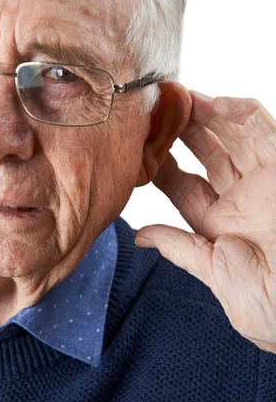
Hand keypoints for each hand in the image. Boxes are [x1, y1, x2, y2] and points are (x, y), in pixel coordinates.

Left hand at [135, 90, 275, 352]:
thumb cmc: (268, 303)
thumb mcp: (215, 273)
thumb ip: (179, 248)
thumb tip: (141, 238)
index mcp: (220, 226)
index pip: (183, 187)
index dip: (160, 165)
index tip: (138, 146)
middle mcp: (241, 199)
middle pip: (206, 154)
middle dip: (181, 131)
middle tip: (157, 111)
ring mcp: (264, 181)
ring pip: (231, 136)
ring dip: (205, 114)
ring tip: (178, 97)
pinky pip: (263, 129)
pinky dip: (239, 111)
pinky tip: (212, 102)